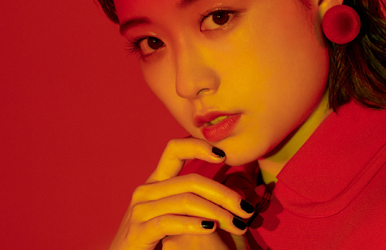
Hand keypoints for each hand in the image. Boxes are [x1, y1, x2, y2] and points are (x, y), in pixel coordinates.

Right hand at [109, 138, 254, 249]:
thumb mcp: (175, 215)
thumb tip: (230, 196)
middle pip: (191, 180)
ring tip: (238, 225)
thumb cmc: (155, 241)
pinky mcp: (138, 230)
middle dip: (224, 194)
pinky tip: (210, 228)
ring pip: (185, 200)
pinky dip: (193, 224)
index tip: (224, 156)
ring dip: (217, 212)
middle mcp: (147, 191)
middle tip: (247, 210)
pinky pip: (169, 222)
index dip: (198, 146)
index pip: (175, 150)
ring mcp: (140, 210)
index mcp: (156, 182)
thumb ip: (194, 201)